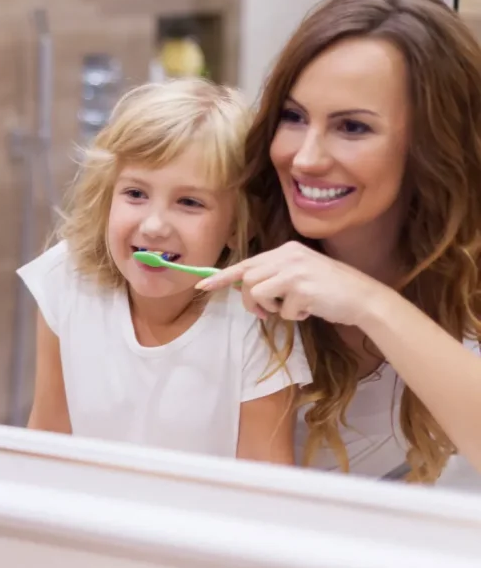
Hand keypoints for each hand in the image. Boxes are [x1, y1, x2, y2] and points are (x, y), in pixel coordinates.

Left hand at [195, 241, 389, 326]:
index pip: (247, 263)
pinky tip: (311, 310)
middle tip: (265, 312)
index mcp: (287, 251)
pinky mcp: (302, 288)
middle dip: (249, 301)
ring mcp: (295, 270)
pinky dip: (294, 316)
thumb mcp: (300, 275)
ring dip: (269, 308)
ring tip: (290, 309)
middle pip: (247, 280)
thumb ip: (275, 276)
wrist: (364, 298)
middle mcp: (289, 255)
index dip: (222, 277)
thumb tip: (243, 286)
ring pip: (257, 293)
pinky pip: (282, 310)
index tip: (202, 286)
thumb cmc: (330, 290)